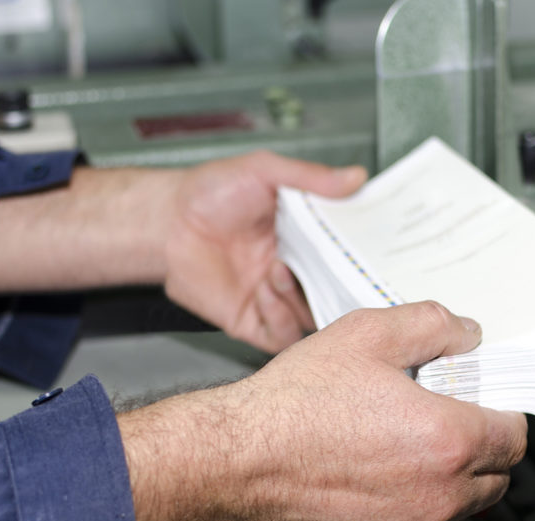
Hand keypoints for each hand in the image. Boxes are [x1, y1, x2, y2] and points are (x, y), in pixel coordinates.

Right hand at [118, 301, 527, 520]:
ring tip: (387, 458)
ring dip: (439, 488)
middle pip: (493, 478)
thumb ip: (431, 326)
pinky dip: (401, 519)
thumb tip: (466, 335)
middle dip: (472, 452)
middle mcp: (439, 498)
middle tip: (426, 429)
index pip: (514, 435)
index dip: (497, 414)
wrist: (237, 464)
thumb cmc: (292, 405)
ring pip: (454, 513)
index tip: (476, 407)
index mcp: (448, 440)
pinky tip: (364, 490)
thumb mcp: (365, 335)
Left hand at [164, 151, 366, 352]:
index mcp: (304, 238)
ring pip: (312, 317)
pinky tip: (265, 291)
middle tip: (332, 272)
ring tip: (280, 271)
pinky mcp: (251, 319)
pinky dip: (280, 318)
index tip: (368, 255)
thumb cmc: (209, 193)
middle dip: (337, 287)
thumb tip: (354, 177)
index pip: (346, 257)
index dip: (360, 261)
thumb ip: (311, 178)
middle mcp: (293, 270)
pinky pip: (280, 335)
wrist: (166, 222)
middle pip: (335, 293)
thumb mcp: (265, 171)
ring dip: (302, 299)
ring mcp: (273, 297)